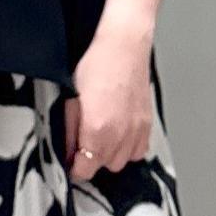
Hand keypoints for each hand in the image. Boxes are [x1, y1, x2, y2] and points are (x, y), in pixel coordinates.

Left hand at [63, 23, 153, 180]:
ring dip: (111, 154)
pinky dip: (129, 147)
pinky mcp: (147, 122)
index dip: (74, 166)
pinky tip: (119, 133)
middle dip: (92, 159)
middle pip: (104, 167)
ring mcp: (137, 130)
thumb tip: (68, 150)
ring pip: (123, 161)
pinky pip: (139, 150)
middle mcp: (120, 135)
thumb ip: (69, 130)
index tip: (70, 159)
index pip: (84, 170)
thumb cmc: (97, 64)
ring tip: (102, 137)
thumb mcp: (71, 98)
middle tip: (84, 142)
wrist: (124, 45)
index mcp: (98, 130)